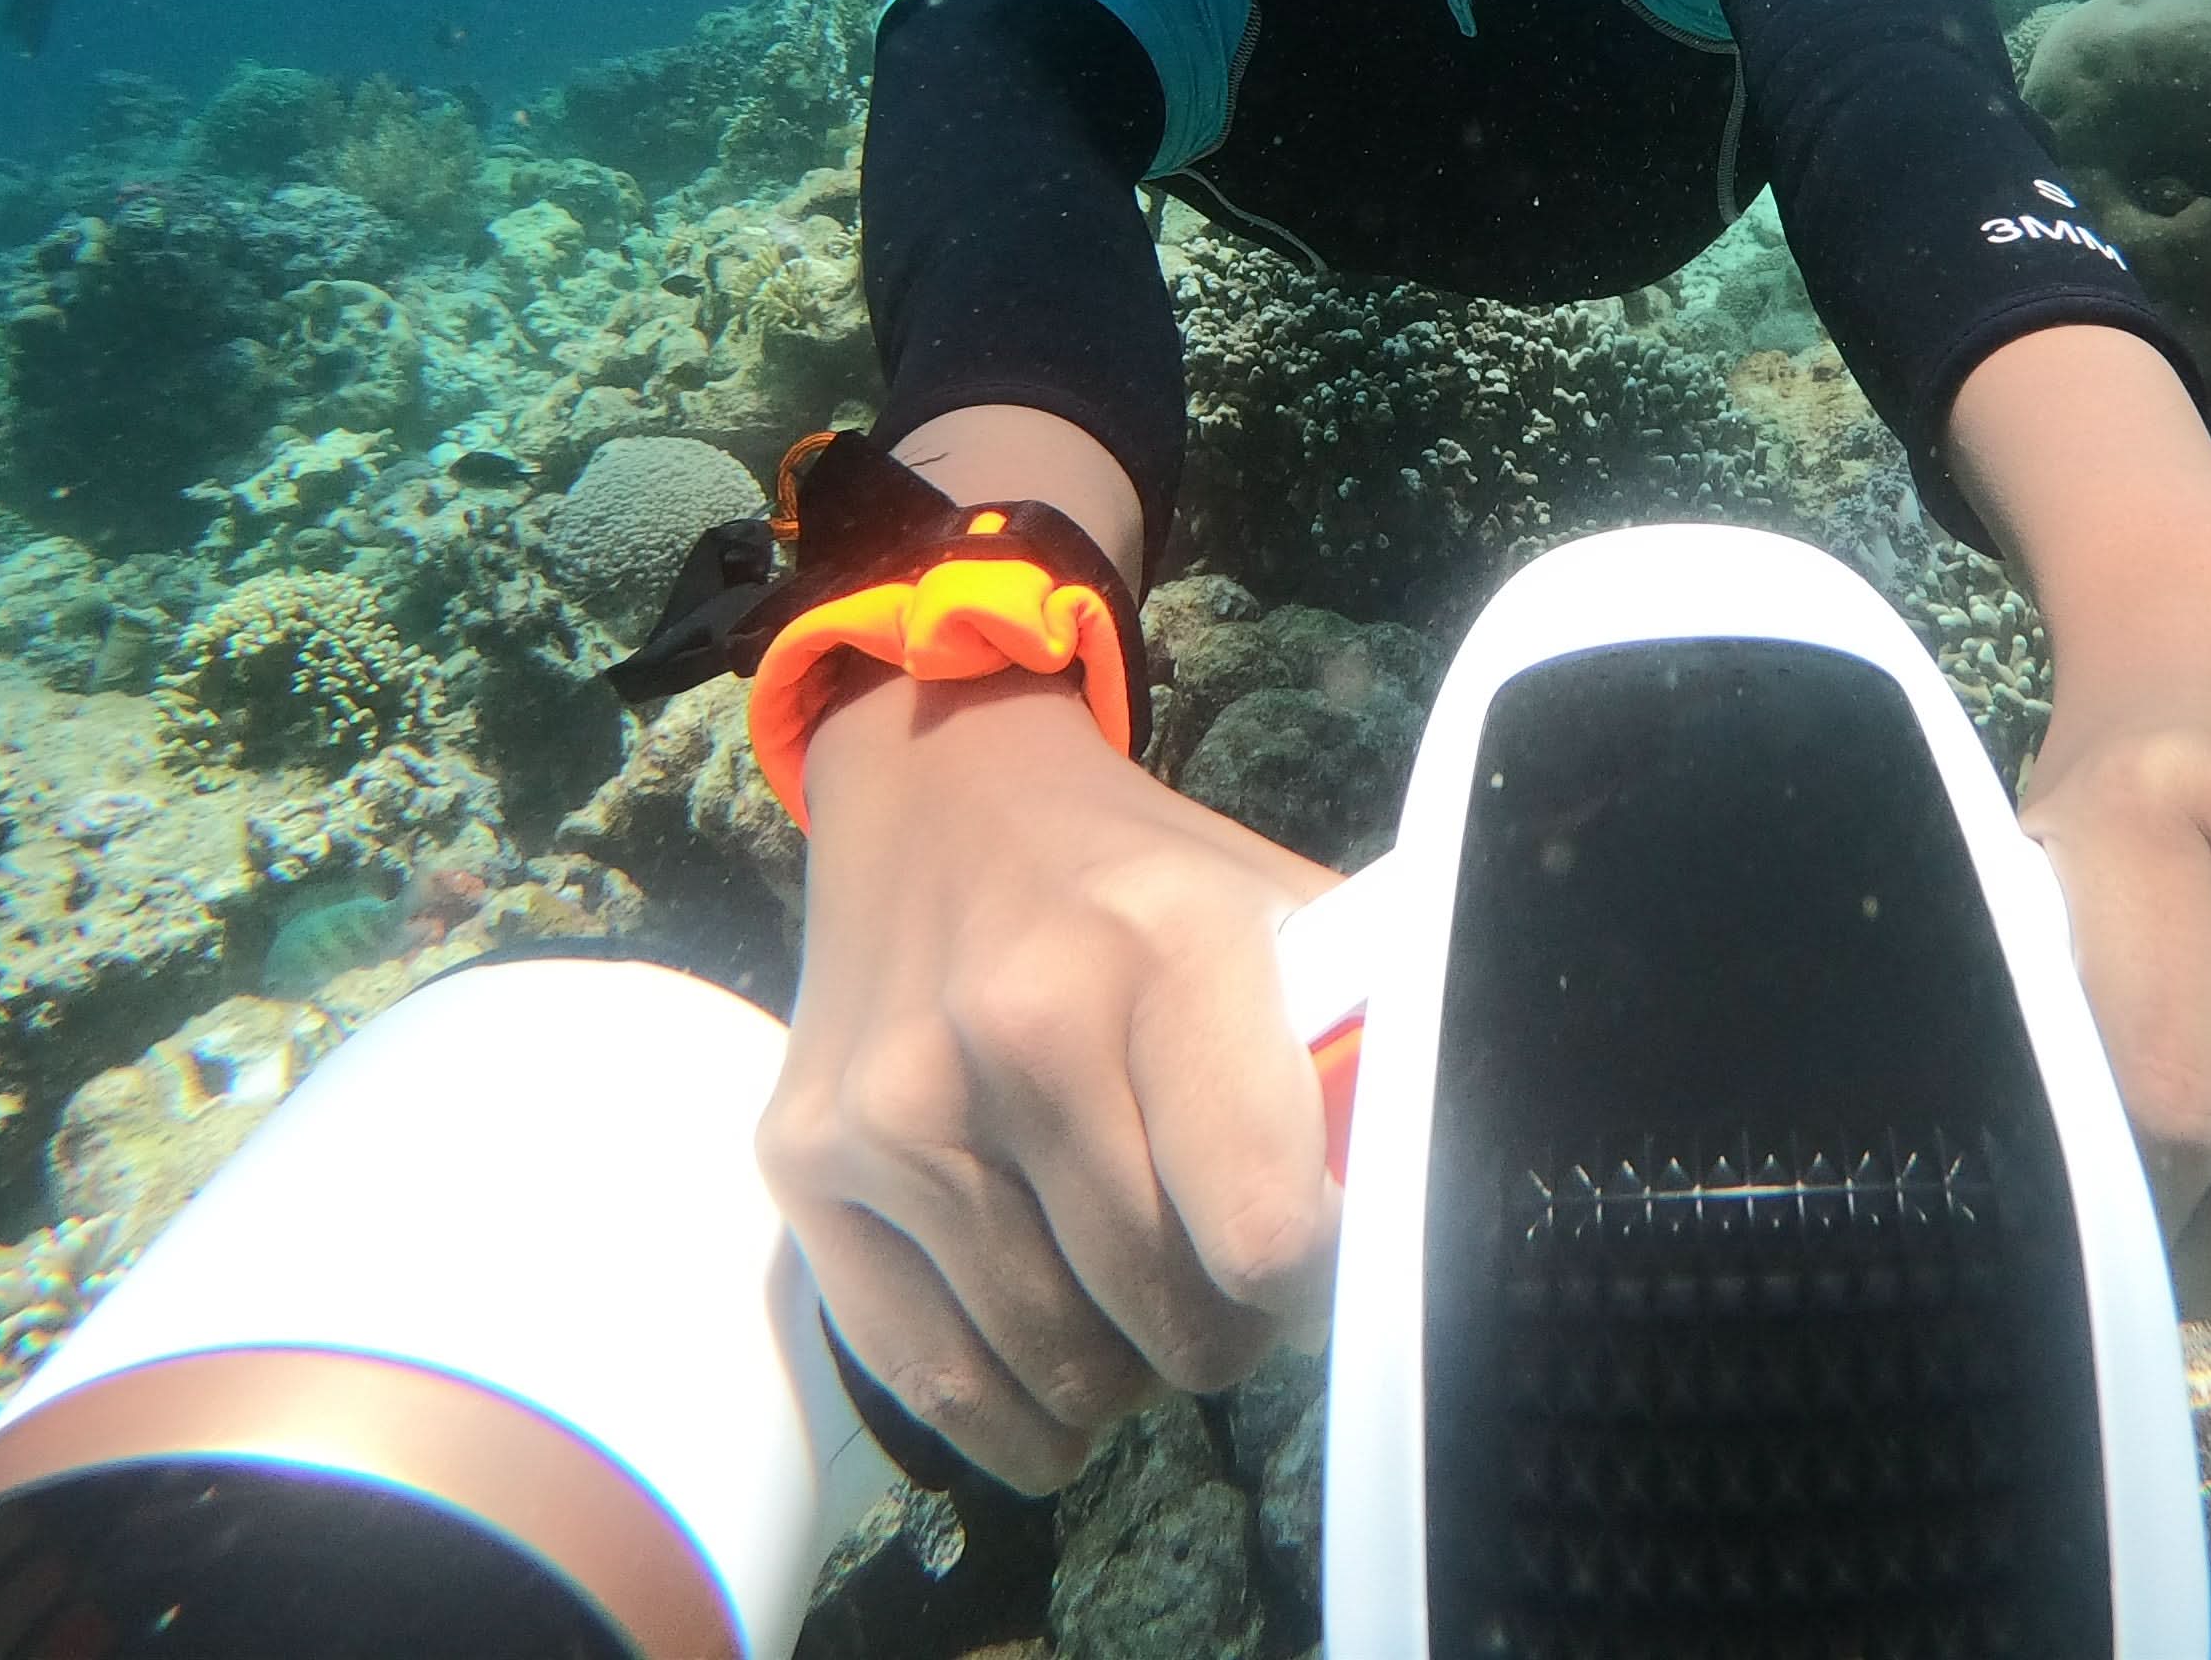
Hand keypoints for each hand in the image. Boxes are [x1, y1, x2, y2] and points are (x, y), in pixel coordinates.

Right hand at [758, 668, 1342, 1492]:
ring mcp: (898, 1103)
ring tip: (1140, 1309)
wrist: (940, 794)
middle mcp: (1021, 1026)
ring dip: (1121, 1372)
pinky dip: (1011, 1416)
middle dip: (1219, 1329)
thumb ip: (1356, 1055)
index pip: (1262, 1224)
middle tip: (1221, 1284)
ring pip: (1054, 1361)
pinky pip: (927, 1377)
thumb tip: (1404, 1223)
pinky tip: (1055, 1391)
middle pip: (1162, 1308)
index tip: (1306, 1260)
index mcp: (1171, 949)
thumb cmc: (1142, 880)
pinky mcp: (805, 1160)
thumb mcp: (1279, 917)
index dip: (1308, 1281)